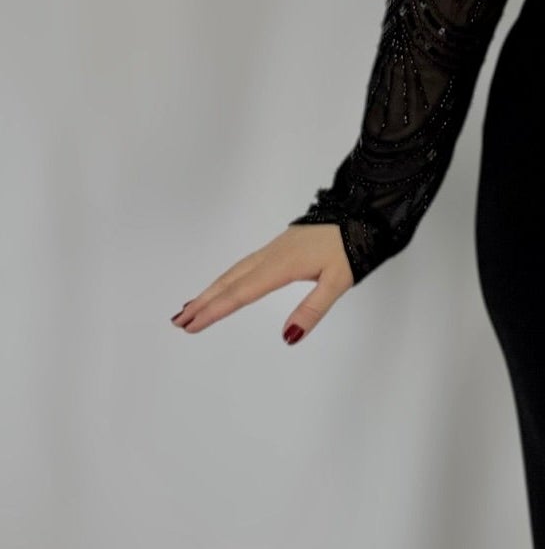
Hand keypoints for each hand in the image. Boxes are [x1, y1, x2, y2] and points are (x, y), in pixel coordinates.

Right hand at [170, 224, 354, 345]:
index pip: (242, 293)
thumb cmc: (353, 246)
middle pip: (230, 281)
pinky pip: (245, 265)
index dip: (215, 310)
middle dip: (203, 302)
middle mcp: (272, 255)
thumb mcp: (339, 281)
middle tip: (178, 321)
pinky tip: (225, 284)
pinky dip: (228, 278)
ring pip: (235, 271)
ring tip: (190, 307)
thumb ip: (313, 309)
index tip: (191, 325)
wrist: (362, 211)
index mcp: (283, 265)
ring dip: (212, 289)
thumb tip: (288, 338)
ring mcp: (275, 249)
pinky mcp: (280, 246)